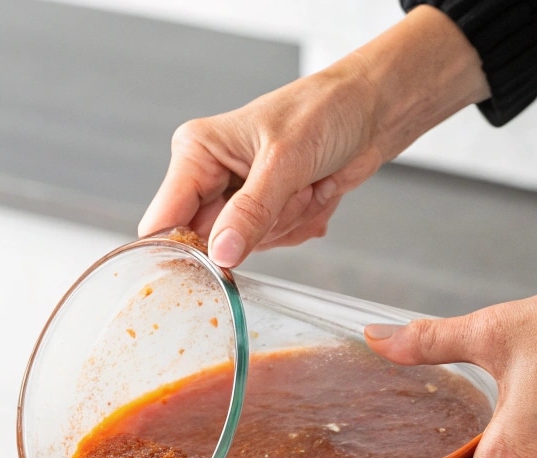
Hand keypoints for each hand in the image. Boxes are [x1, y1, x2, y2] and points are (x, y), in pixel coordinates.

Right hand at [139, 6, 488, 266]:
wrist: (373, 110)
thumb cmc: (327, 111)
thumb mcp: (287, 161)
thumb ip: (251, 211)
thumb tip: (220, 255)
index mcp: (197, 153)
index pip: (163, 220)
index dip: (179, 251)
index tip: (208, 268)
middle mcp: (209, 178)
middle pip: (208, 243)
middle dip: (255, 230)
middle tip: (287, 194)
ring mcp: (236, 200)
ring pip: (243, 248)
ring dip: (284, 224)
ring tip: (305, 185)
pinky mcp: (262, 215)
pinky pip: (270, 246)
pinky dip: (297, 226)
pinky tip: (313, 193)